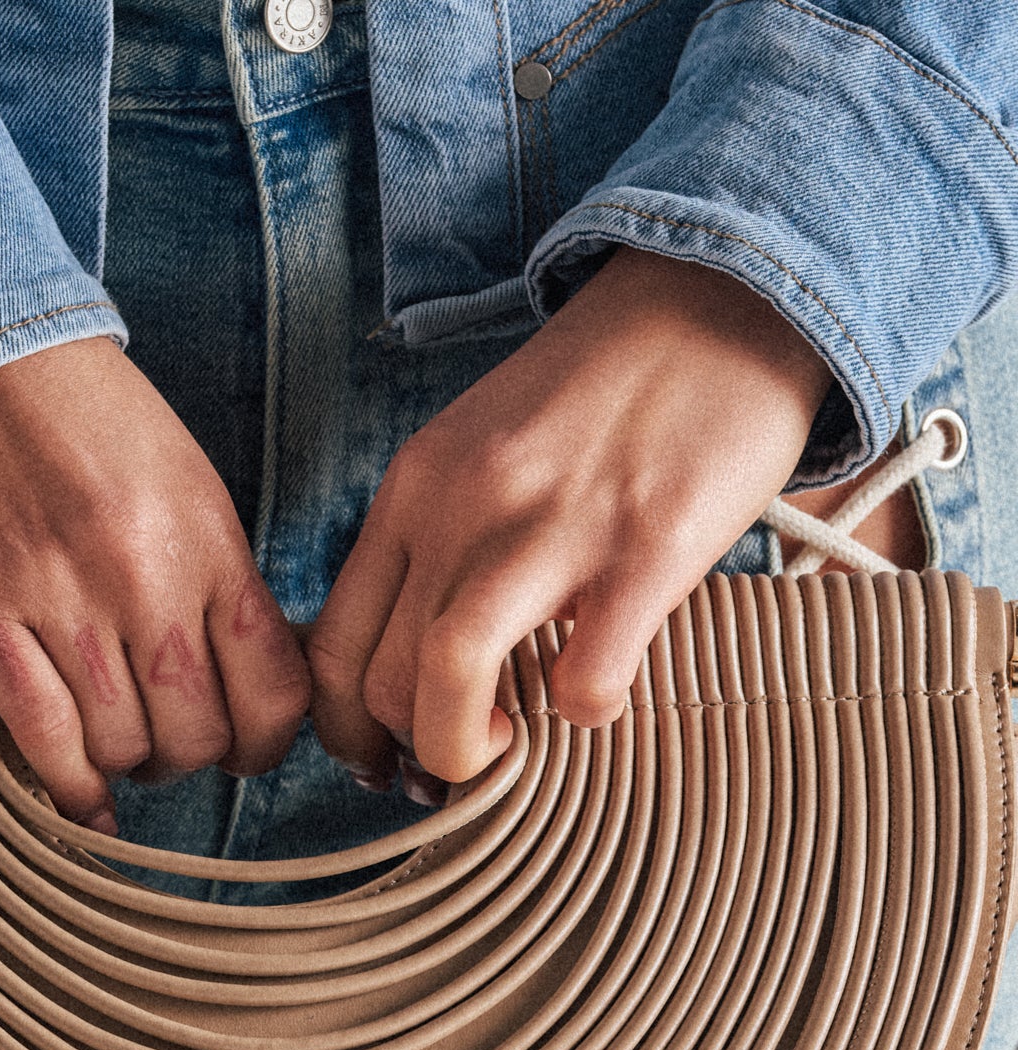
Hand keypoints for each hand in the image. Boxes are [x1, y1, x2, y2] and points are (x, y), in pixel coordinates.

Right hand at [0, 337, 310, 828]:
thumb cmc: (62, 401)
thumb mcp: (171, 472)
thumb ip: (206, 567)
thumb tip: (230, 664)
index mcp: (203, 535)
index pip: (273, 684)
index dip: (266, 741)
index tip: (246, 749)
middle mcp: (142, 575)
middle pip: (198, 734)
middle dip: (189, 758)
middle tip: (167, 747)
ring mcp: (60, 603)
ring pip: (124, 746)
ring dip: (124, 765)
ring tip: (112, 748)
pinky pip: (44, 740)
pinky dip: (69, 787)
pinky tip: (79, 800)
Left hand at [307, 249, 834, 788]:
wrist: (720, 290)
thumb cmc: (604, 391)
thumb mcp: (481, 449)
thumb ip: (440, 540)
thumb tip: (417, 663)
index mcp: (415, 488)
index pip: (331, 647)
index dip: (347, 732)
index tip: (383, 759)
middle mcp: (465, 505)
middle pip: (382, 682)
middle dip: (412, 751)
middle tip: (463, 757)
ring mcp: (553, 525)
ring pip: (448, 680)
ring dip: (466, 750)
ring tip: (507, 744)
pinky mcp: (646, 547)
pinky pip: (583, 680)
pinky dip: (584, 712)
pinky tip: (602, 686)